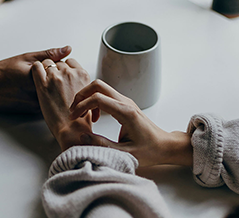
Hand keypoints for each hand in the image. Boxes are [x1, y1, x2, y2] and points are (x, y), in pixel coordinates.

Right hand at [0, 46, 70, 112]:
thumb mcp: (26, 58)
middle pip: (61, 86)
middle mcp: (39, 95)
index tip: (53, 63)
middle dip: (59, 78)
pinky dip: (48, 96)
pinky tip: (34, 90)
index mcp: (39, 80)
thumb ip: (49, 54)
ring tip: (35, 82)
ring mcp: (37, 105)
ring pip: (55, 96)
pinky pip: (48, 102)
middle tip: (45, 72)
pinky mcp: (35, 111)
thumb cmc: (3, 72)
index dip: (60, 67)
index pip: (62, 72)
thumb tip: (67, 49)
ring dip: (54, 88)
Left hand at [32, 58, 91, 150]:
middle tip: (53, 82)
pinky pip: (36, 67)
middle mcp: (70, 73)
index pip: (71, 62)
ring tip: (45, 82)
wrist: (72, 129)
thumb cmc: (80, 118)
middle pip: (59, 62)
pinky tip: (36, 78)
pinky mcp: (43, 84)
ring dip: (45, 70)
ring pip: (47, 63)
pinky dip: (35, 70)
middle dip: (55, 70)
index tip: (62, 75)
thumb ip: (82, 84)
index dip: (65, 68)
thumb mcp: (88, 96)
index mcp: (82, 75)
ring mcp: (56, 77)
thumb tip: (77, 82)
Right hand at [69, 79, 192, 166]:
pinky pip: (106, 95)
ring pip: (101, 88)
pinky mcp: (125, 104)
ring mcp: (126, 101)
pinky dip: (94, 101)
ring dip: (87, 97)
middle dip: (81, 95)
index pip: (97, 98)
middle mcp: (126, 103)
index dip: (81, 106)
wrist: (165, 146)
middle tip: (74, 111)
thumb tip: (82, 137)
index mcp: (126, 112)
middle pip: (98, 85)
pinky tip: (94, 117)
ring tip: (81, 114)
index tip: (74, 117)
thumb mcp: (124, 153)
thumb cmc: (149, 150)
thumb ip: (102, 145)